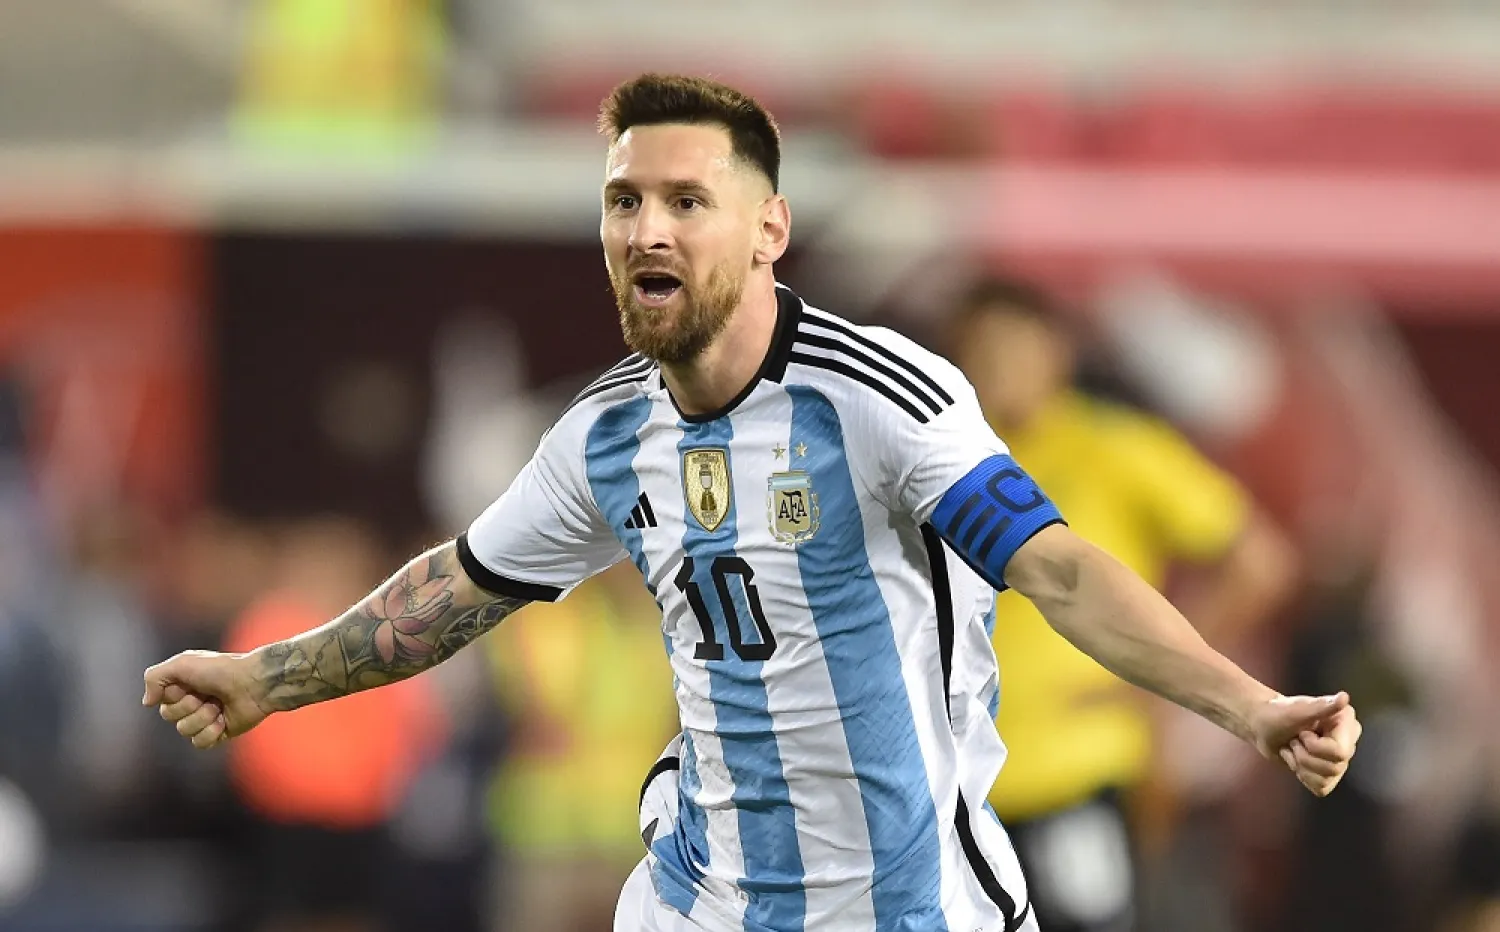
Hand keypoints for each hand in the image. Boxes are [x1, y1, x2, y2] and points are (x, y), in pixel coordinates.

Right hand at [142, 650, 270, 748]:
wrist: (255, 683)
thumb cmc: (221, 669)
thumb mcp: (182, 663)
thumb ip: (154, 677)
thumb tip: (147, 702)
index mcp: (183, 685)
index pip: (161, 701)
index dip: (174, 694)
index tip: (189, 684)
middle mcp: (192, 701)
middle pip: (169, 716)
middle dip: (188, 705)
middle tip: (208, 694)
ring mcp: (205, 718)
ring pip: (184, 731)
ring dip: (202, 717)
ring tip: (219, 705)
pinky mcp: (218, 733)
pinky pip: (199, 743)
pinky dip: (211, 732)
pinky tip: (223, 721)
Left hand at [1247, 691, 1361, 795]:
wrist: (1263, 726)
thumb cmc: (1278, 713)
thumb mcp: (1298, 709)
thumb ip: (1322, 706)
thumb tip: (1344, 697)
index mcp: (1346, 723)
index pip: (1339, 752)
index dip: (1315, 747)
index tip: (1302, 733)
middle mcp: (1348, 742)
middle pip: (1333, 768)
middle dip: (1304, 756)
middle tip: (1294, 740)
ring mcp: (1339, 760)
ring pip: (1325, 779)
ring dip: (1301, 765)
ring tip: (1294, 749)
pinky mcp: (1327, 773)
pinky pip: (1321, 788)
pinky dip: (1303, 776)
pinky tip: (1297, 761)